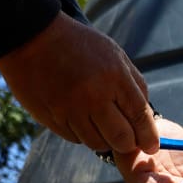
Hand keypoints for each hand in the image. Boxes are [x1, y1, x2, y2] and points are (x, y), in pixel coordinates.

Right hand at [0, 12, 157, 154]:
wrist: (31, 36)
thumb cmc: (77, 44)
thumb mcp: (113, 54)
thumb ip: (132, 82)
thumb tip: (145, 113)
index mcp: (115, 77)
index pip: (139, 116)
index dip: (148, 136)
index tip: (151, 146)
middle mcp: (94, 97)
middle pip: (121, 139)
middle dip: (128, 144)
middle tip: (127, 141)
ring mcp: (70, 110)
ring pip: (97, 143)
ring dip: (104, 140)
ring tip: (101, 125)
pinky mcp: (51, 118)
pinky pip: (74, 138)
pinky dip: (82, 134)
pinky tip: (79, 119)